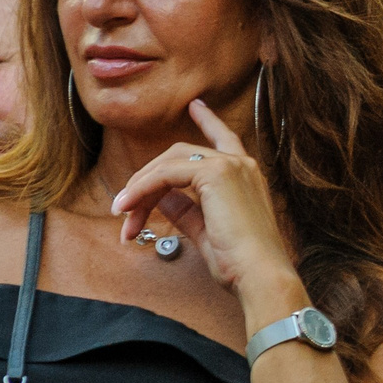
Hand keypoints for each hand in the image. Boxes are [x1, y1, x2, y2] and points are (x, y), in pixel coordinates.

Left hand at [109, 98, 296, 304]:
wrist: (259, 276)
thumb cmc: (240, 263)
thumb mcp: (207, 232)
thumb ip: (186, 210)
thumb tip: (162, 199)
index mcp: (245, 176)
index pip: (224, 139)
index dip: (208, 121)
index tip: (195, 106)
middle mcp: (241, 165)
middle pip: (178, 155)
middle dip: (146, 181)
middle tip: (125, 213)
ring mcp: (230, 166)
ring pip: (168, 163)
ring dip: (139, 188)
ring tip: (122, 214)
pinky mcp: (216, 173)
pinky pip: (166, 174)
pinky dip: (142, 189)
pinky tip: (128, 208)